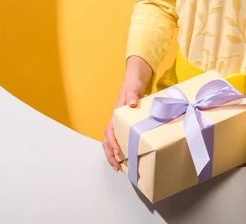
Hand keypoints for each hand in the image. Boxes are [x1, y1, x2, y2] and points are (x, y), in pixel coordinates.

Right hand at [102, 56, 152, 171]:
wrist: (136, 79)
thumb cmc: (133, 84)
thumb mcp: (133, 88)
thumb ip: (132, 94)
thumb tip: (132, 103)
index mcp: (116, 114)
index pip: (109, 131)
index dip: (112, 143)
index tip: (118, 152)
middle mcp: (117, 120)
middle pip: (108, 140)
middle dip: (110, 154)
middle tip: (117, 167)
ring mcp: (122, 122)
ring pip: (114, 141)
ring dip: (115, 154)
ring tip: (121, 166)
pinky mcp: (128, 123)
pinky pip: (123, 138)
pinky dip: (124, 148)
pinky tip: (130, 155)